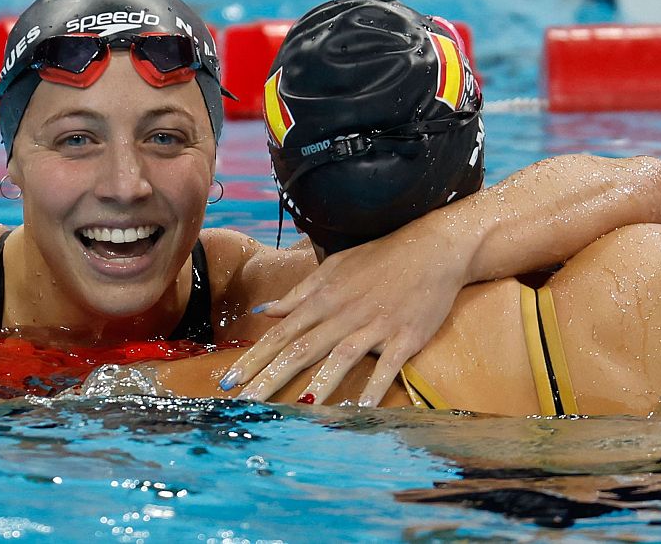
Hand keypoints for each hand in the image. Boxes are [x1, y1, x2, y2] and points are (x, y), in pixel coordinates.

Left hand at [222, 225, 471, 405]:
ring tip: (296, 410)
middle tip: (244, 404)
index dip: (253, 358)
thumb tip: (264, 311)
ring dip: (317, 384)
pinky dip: (375, 387)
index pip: (280, 334)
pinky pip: (387, 366)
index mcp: (323, 299)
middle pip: (301, 350)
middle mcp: (343, 314)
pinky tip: (361, 407)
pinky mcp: (404, 337)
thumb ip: (299, 293)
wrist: (431, 248)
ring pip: (340, 357)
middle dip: (269, 378)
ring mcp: (374, 326)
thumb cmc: (379, 258)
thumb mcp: (333, 268)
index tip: (229, 380)